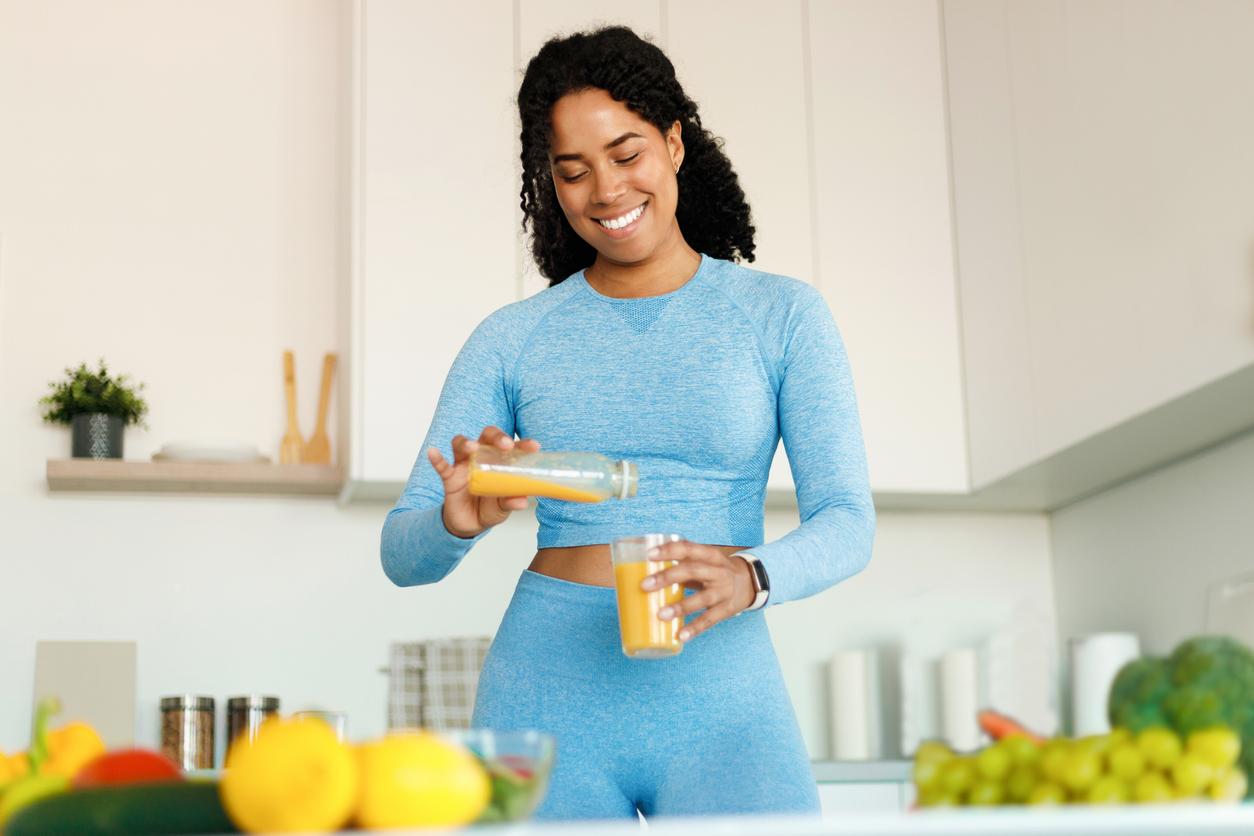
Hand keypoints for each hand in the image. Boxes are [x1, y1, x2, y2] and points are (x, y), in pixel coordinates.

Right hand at [427, 426, 540, 538]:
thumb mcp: (503, 508)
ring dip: (466, 443)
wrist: (469, 525)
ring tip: (471, 447)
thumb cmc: (489, 509)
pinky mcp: (449, 477)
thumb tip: (521, 501)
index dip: (523, 445)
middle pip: (487, 437)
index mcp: (500, 462)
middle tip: (506, 445)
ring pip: (461, 445)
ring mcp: (464, 466)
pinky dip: (437, 459)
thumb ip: (510, 502)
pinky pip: (441, 466)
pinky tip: (433, 453)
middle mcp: (482, 458)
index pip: (512, 448)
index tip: (534, 447)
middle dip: (497, 436)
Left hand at [640, 541, 757, 642]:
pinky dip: (695, 628)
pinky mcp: (726, 609)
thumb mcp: (705, 560)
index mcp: (709, 555)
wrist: (750, 582)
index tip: (649, 555)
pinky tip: (680, 635)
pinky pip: (709, 620)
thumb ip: (683, 563)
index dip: (669, 550)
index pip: (688, 548)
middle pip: (692, 571)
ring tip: (661, 615)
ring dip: (680, 607)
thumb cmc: (717, 570)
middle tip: (645, 585)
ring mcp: (723, 591)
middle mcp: (718, 571)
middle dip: (667, 577)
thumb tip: (648, 571)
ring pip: (702, 598)